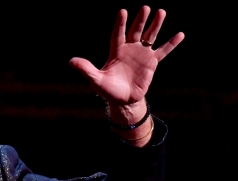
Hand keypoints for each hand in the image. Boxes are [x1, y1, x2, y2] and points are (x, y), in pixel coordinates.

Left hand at [69, 6, 183, 115]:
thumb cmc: (108, 90)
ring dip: (155, 25)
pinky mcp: (152, 63)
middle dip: (140, 20)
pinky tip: (180, 34)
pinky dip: (171, 44)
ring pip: (149, 37)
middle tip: (145, 8)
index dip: (120, 24)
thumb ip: (86, 69)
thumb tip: (71, 61)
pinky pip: (163, 51)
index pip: (117, 34)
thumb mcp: (96, 79)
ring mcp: (141, 54)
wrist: (123, 100)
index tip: (122, 11)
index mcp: (116, 51)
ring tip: (161, 12)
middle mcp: (129, 49)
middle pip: (135, 31)